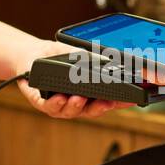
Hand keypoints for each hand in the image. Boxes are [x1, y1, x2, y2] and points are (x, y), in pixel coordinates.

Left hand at [14, 39, 131, 117]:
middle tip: (107, 103)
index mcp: (88, 92)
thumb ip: (90, 58)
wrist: (31, 55)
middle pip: (92, 110)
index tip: (132, 101)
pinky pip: (51, 107)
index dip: (121, 102)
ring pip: (72, 111)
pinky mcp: (43, 103)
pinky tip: (60, 98)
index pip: (108, 99)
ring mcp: (61, 104)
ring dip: (77, 106)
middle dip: (100, 108)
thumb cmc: (55, 56)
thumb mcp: (76, 53)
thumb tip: (106, 59)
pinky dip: (57, 104)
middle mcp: (76, 101)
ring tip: (80, 99)